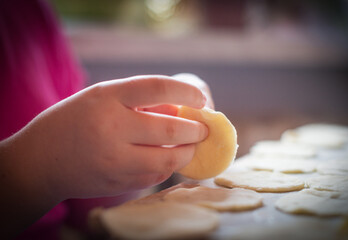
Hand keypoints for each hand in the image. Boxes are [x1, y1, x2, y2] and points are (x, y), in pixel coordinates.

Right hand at [0, 75, 207, 225]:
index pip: (157, 88)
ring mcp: (114, 160)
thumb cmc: (76, 120)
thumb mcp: (103, 98)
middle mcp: (111, 128)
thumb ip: (140, 101)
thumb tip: (180, 109)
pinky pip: (154, 176)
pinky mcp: (116, 183)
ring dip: (187, 152)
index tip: (200, 99)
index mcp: (107, 98)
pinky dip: (167, 167)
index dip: (186, 92)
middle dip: (195, 129)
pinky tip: (168, 160)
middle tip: (203, 129)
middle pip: (169, 128)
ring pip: (167, 159)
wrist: (42, 159)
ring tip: (191, 146)